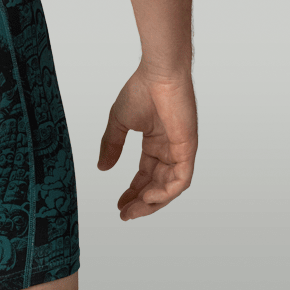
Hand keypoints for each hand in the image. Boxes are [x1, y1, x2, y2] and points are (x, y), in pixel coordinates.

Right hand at [98, 68, 196, 220]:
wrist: (158, 74)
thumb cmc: (141, 90)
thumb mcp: (119, 122)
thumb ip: (111, 145)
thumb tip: (102, 168)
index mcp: (155, 142)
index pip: (146, 174)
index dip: (133, 191)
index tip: (120, 204)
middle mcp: (169, 149)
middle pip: (157, 185)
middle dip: (141, 202)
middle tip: (125, 214)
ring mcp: (179, 150)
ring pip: (169, 187)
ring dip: (152, 202)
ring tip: (134, 210)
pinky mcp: (187, 149)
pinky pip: (180, 179)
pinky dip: (165, 192)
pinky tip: (149, 197)